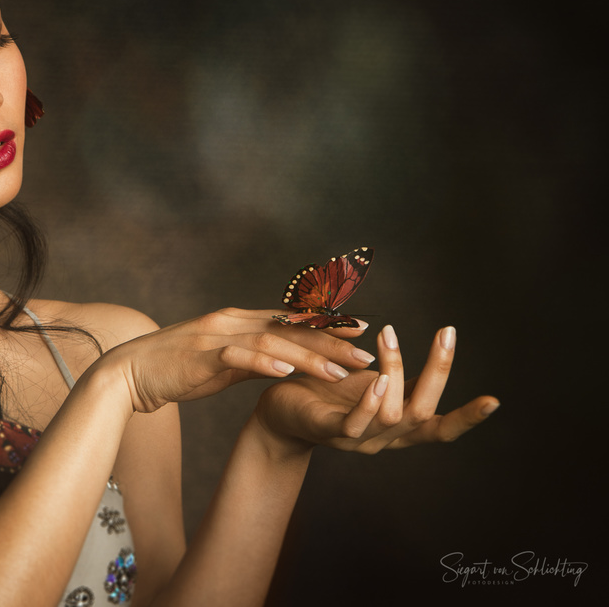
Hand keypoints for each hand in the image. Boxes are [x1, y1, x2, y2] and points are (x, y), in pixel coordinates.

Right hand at [102, 308, 376, 412]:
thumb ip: (252, 358)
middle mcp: (232, 322)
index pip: (291, 320)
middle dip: (331, 339)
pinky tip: (288, 370)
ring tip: (339, 370)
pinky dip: (264, 362)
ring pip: (272, 341)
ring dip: (308, 355)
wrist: (132, 372)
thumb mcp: (222, 362)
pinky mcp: (202, 354)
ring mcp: (217, 336)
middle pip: (290, 328)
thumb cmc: (177, 369)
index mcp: (238, 321)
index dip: (327, 324)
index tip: (360, 330)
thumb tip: (284, 363)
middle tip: (366, 352)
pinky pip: (239, 356)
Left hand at [254, 325, 498, 453]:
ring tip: (392, 338)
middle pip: (423, 414)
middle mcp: (383, 439)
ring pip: (392, 414)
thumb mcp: (371, 382)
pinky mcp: (329, 432)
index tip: (494, 400)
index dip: (467, 417)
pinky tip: (377, 379)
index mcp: (397, 427)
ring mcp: (357, 439)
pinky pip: (355, 424)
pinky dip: (370, 402)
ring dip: (397, 372)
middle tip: (446, 333)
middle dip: (439, 372)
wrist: (278, 413)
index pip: (440, 428)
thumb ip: (402, 377)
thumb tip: (439, 351)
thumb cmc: (327, 393)